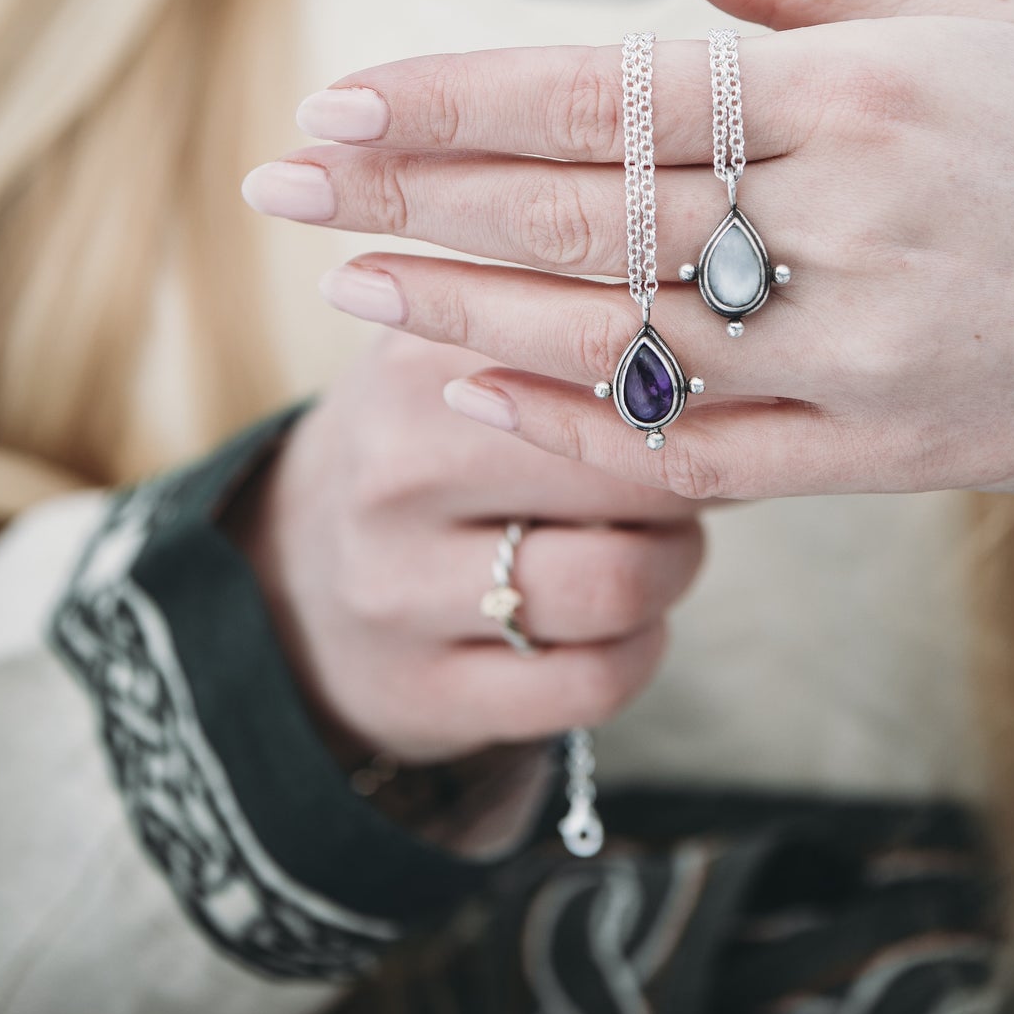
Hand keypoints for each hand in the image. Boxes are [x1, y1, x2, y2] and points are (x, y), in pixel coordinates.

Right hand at [233, 330, 702, 764]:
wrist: (287, 570)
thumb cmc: (424, 439)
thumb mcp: (453, 351)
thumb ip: (563, 317)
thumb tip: (726, 325)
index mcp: (417, 363)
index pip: (604, 359)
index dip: (688, 382)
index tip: (715, 388)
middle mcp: (398, 473)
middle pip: (628, 473)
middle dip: (691, 480)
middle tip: (695, 473)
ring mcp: (401, 593)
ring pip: (618, 585)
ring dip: (672, 568)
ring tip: (660, 545)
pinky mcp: (425, 695)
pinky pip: (593, 682)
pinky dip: (640, 650)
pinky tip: (625, 622)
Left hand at [243, 0, 1013, 526]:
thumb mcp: (972, 3)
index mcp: (862, 93)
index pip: (608, 94)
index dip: (458, 103)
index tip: (337, 105)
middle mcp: (852, 224)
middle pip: (583, 217)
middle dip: (410, 201)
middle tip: (278, 191)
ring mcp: (868, 353)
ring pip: (618, 343)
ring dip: (464, 317)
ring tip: (346, 291)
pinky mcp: (888, 454)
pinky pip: (701, 457)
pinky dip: (579, 428)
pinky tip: (475, 399)